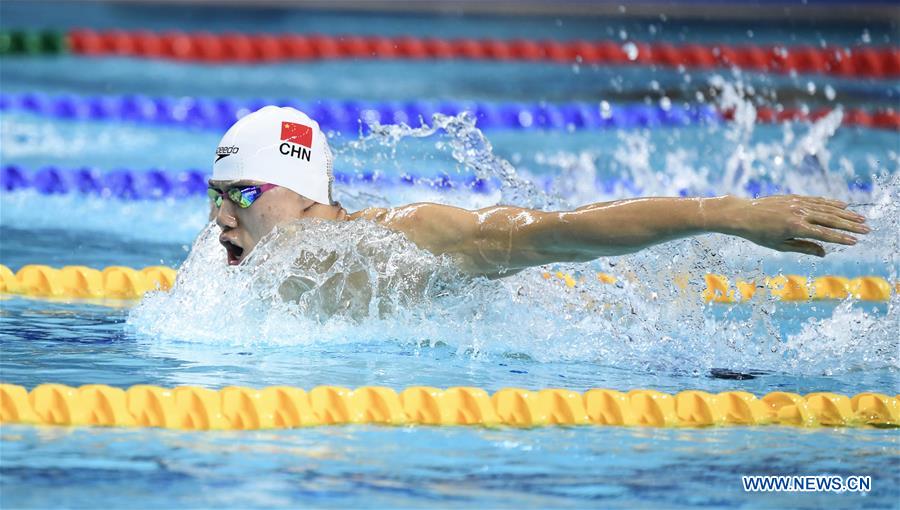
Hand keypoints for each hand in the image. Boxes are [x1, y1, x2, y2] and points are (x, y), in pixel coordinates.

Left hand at [715, 195, 869, 256]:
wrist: (743, 214)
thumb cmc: (759, 234)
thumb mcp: (780, 245)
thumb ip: (804, 248)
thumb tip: (824, 253)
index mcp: (795, 227)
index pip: (824, 234)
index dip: (841, 238)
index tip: (855, 241)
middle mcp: (799, 213)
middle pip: (830, 219)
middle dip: (850, 225)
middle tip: (866, 229)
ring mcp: (797, 203)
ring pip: (826, 208)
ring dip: (845, 213)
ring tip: (860, 218)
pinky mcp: (794, 197)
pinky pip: (816, 200)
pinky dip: (831, 203)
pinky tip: (843, 206)